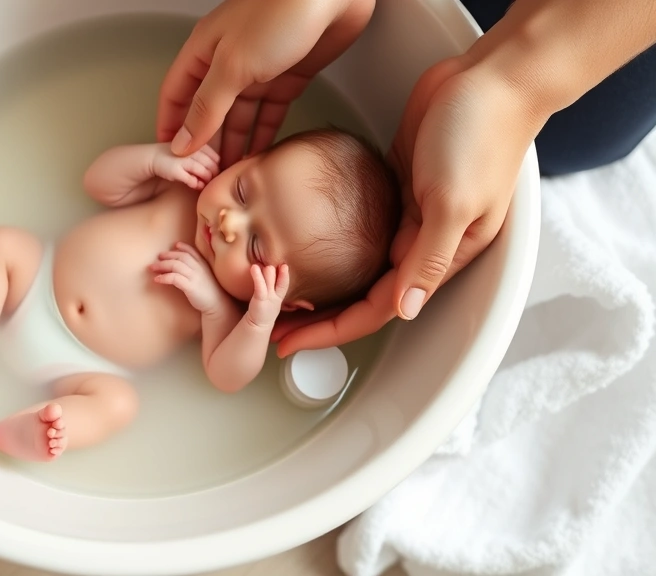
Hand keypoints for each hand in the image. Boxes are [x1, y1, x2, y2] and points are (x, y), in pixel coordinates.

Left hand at [150, 242, 226, 313]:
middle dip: (168, 255)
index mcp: (203, 264)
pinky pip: (175, 278)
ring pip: (176, 265)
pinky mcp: (190, 287)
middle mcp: (199, 268)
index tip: (174, 245)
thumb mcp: (205, 276)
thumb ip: (196, 269)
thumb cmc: (209, 291)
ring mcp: (195, 277)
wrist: (217, 305)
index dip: (183, 247)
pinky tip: (157, 279)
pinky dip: (164, 277)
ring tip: (152, 268)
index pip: (192, 251)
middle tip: (158, 257)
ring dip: (162, 265)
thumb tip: (181, 266)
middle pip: (181, 257)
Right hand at [152, 143, 220, 189]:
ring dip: (206, 179)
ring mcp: (183, 159)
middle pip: (211, 164)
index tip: (213, 172)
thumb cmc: (174, 156)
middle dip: (213, 174)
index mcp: (197, 143)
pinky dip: (196, 184)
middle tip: (210, 180)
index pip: (215, 157)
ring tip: (204, 184)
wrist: (152, 157)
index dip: (216, 166)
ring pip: (204, 171)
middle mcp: (191, 149)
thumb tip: (216, 171)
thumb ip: (203, 158)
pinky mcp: (176, 170)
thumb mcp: (190, 153)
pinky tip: (196, 186)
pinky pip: (191, 179)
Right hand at [156, 0, 373, 166]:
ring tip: (230, 176)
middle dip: (206, 144)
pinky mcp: (289, 76)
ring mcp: (259, 69)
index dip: (170, 126)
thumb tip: (182, 141)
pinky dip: (263, 134)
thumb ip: (207, 107)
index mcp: (204, 50)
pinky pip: (270, 112)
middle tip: (204, 177)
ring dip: (234, 144)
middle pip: (209, 110)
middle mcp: (228, 60)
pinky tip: (258, 156)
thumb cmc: (279, 13)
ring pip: (240, 116)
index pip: (176, 94)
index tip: (168, 159)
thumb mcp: (232, 65)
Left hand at [245, 264, 288, 328]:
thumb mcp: (274, 298)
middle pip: (281, 283)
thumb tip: (275, 273)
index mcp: (279, 295)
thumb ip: (275, 286)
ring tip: (266, 265)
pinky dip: (257, 276)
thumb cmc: (264, 307)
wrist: (257, 323)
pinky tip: (254, 268)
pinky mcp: (259, 299)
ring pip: (270, 282)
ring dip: (268, 274)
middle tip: (280, 264)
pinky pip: (260, 286)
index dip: (285, 275)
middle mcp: (276, 296)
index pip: (284, 284)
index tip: (285, 265)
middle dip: (281, 273)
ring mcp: (268, 298)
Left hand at [274, 57, 541, 355]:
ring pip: (358, 260)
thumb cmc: (481, 136)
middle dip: (316, 313)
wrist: (491, 79)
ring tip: (277, 285)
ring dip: (320, 277)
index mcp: (444, 253)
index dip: (331, 330)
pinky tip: (301, 237)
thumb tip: (407, 311)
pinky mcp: (397, 185)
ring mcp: (410, 212)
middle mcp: (425, 240)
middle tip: (267, 318)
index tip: (289, 341)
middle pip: (362, 293)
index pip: (378, 310)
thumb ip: (428, 258)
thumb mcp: (453, 202)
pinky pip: (359, 223)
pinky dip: (330, 236)